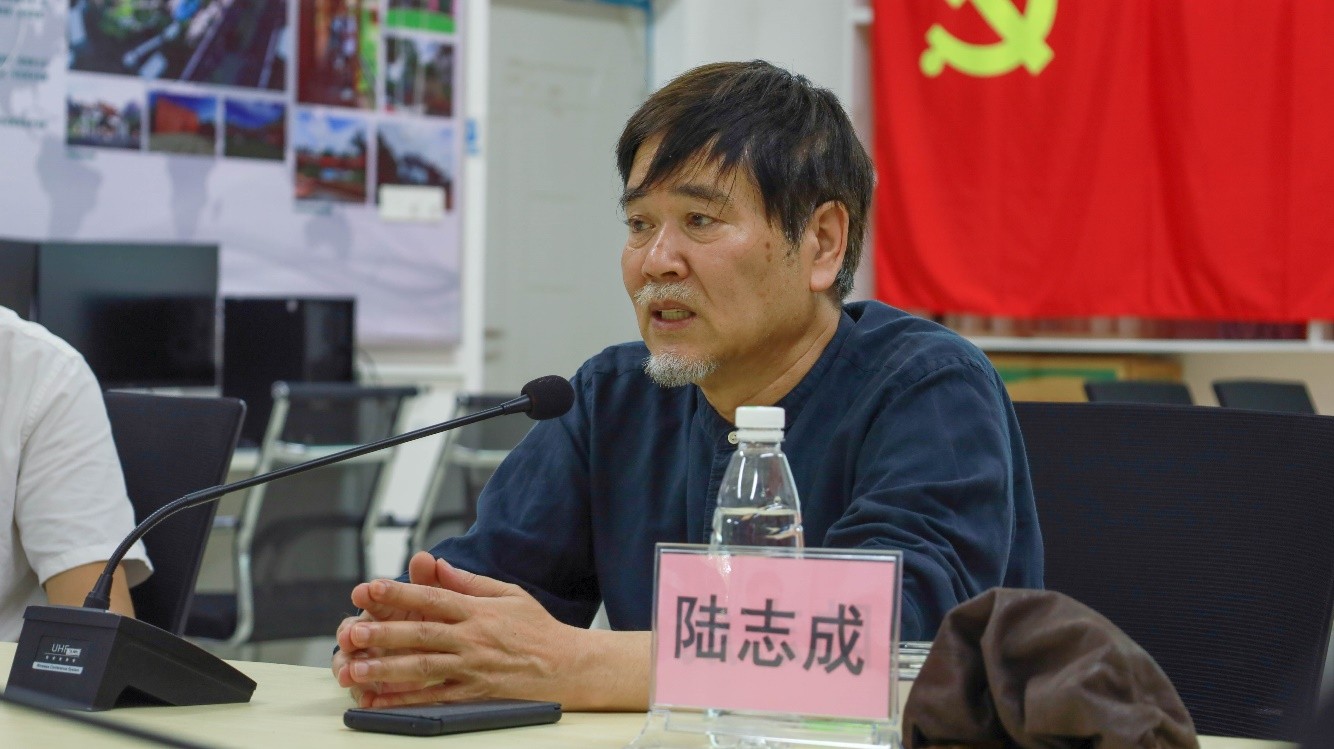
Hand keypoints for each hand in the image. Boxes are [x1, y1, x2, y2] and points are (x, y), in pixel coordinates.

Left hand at [336, 552, 589, 707]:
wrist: (567, 666)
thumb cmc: (537, 628)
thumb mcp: (508, 594)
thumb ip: (469, 581)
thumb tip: (438, 566)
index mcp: (478, 610)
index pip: (432, 598)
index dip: (398, 593)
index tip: (370, 588)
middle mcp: (472, 638)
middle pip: (421, 633)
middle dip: (384, 632)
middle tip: (352, 632)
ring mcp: (473, 667)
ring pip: (423, 668)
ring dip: (387, 669)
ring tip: (356, 669)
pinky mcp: (475, 693)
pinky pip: (435, 697)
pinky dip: (406, 700)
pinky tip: (381, 701)